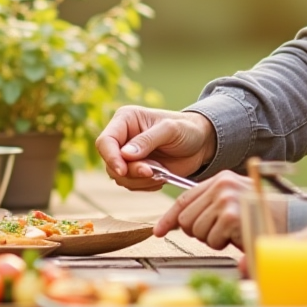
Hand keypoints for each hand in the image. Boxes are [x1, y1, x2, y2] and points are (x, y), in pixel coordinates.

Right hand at [95, 105, 216, 189]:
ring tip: (161, 172)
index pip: (105, 141)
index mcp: (125, 120)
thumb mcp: (170, 130)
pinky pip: (132, 185)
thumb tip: (125, 154)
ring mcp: (128, 157)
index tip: (123, 170)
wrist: (201, 144)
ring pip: (120, 177)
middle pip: (110, 163)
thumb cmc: (187, 129)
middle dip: (131, 172)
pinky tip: (161, 176)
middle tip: (153, 172)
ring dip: (141, 180)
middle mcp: (122, 138)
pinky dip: (146, 185)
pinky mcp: (136, 171)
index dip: (111, 157)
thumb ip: (147, 140)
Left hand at [153, 171, 257, 248]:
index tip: (159, 231)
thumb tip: (177, 223)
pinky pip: (211, 238)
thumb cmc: (262, 216)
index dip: (169, 218)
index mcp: (221, 180)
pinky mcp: (231, 214)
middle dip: (198, 232)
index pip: (184, 199)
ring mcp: (226, 198)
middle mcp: (222, 184)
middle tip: (219, 233)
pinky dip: (223, 244)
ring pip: (196, 230)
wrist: (291, 221)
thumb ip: (207, 210)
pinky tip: (237, 236)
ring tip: (231, 233)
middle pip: (186, 218)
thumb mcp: (231, 207)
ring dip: (212, 239)